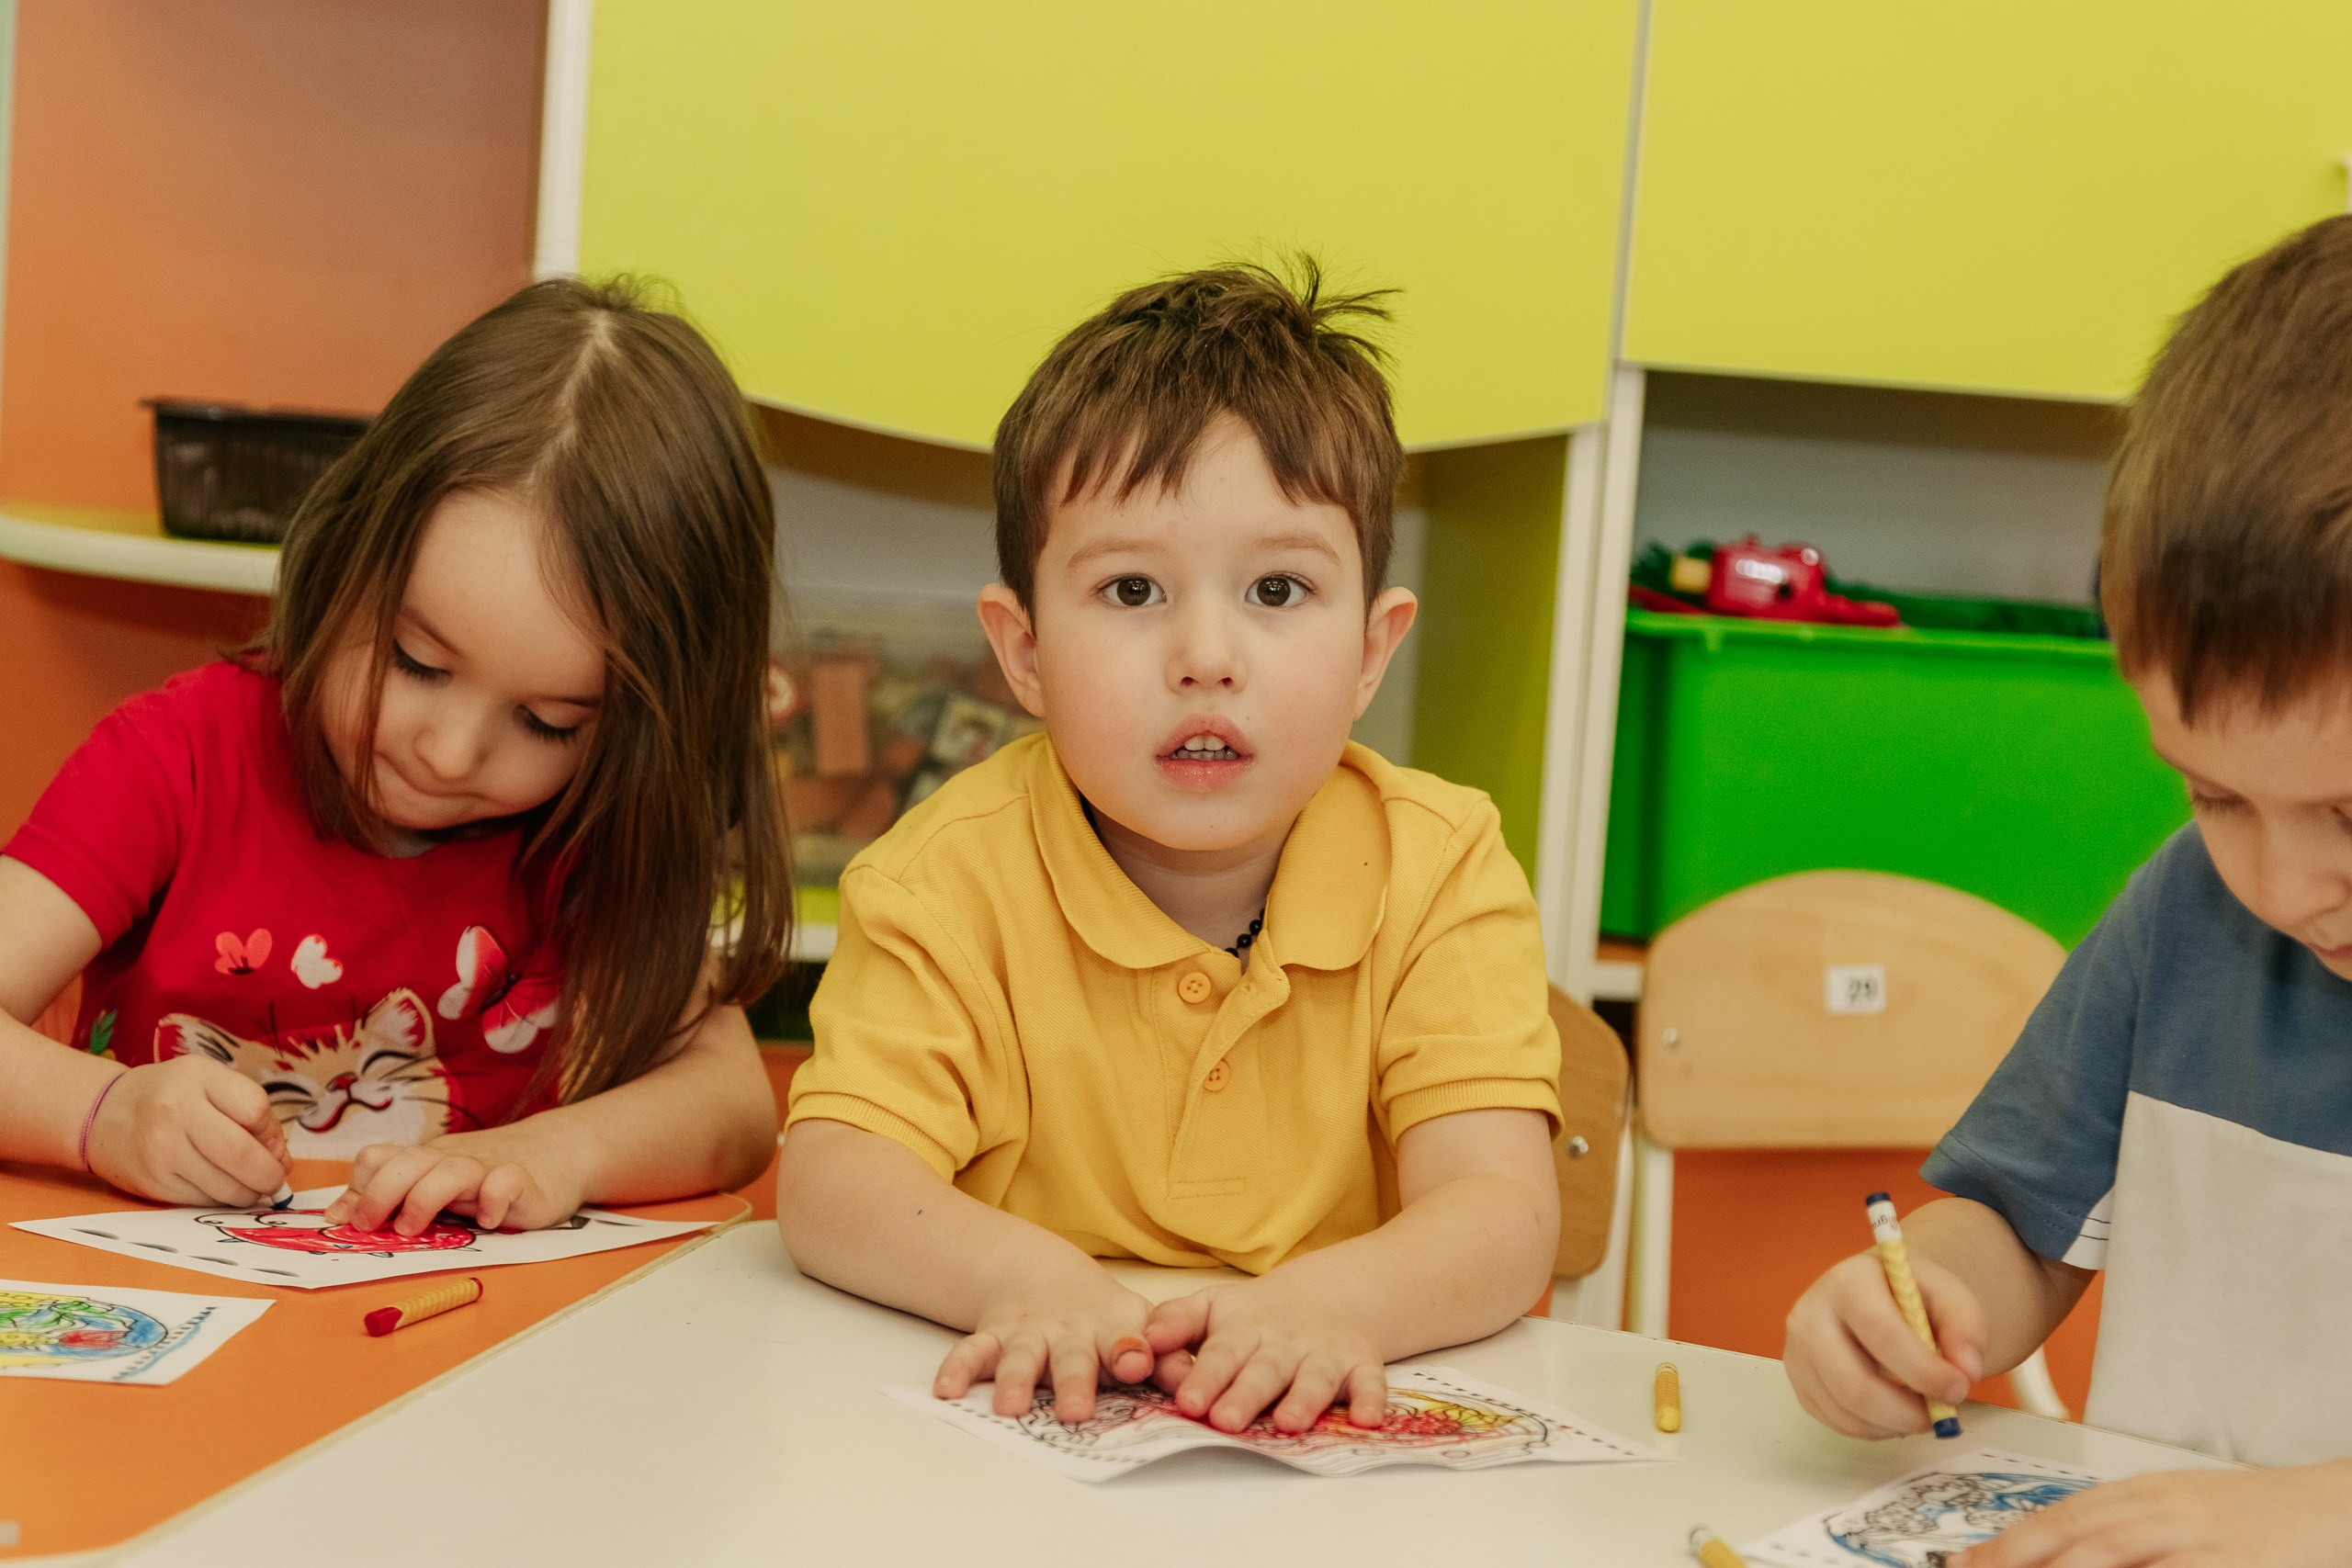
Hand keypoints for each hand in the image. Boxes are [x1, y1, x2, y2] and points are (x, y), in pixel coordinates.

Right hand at [85, 1057, 290, 1205]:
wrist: (104, 1114)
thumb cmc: (171, 1095)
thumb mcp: (210, 1081)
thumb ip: (251, 1111)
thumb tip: (281, 1160)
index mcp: (197, 1078)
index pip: (255, 1110)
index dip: (271, 1131)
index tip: (269, 1139)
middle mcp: (175, 1113)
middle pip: (242, 1154)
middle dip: (270, 1174)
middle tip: (275, 1178)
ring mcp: (162, 1152)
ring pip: (227, 1186)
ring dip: (250, 1192)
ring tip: (250, 1183)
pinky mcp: (154, 1184)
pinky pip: (204, 1201)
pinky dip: (223, 1199)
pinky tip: (221, 1186)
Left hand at [325, 1125, 586, 1234]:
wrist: (559, 1150)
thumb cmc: (489, 1174)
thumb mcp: (436, 1182)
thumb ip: (390, 1195)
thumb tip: (336, 1214)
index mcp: (426, 1161)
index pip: (378, 1158)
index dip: (358, 1188)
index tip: (350, 1222)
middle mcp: (451, 1159)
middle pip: (407, 1162)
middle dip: (380, 1194)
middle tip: (372, 1228)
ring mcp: (487, 1167)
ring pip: (450, 1170)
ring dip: (425, 1198)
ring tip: (417, 1229)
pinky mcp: (524, 1179)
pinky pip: (506, 1181)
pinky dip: (494, 1200)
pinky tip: (488, 1222)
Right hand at [933, 1263, 1163, 1423]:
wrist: (1046, 1279)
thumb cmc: (1104, 1321)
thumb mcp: (1142, 1330)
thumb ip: (1170, 1359)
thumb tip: (1199, 1386)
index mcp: (1110, 1330)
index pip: (1125, 1339)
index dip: (1130, 1351)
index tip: (1136, 1363)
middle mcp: (1067, 1331)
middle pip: (1071, 1357)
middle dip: (1073, 1383)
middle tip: (1075, 1412)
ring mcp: (1027, 1333)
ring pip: (1019, 1356)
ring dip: (1015, 1381)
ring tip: (1011, 1409)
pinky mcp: (993, 1336)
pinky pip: (971, 1350)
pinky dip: (958, 1368)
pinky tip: (946, 1390)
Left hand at [1145, 1274, 1387, 1433]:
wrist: (1323, 1298)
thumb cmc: (1253, 1317)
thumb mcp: (1212, 1308)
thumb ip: (1176, 1322)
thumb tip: (1143, 1341)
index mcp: (1245, 1330)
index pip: (1222, 1354)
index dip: (1206, 1378)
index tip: (1188, 1403)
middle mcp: (1285, 1344)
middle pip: (1265, 1370)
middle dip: (1246, 1395)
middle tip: (1225, 1421)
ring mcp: (1324, 1354)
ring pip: (1315, 1378)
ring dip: (1304, 1400)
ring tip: (1290, 1424)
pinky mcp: (1361, 1364)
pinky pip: (1372, 1382)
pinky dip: (1373, 1400)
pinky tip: (1368, 1421)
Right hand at [1783, 1247, 1984, 1438]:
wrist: (1876, 1294)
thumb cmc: (1912, 1296)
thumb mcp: (1949, 1296)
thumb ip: (1966, 1328)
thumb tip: (1965, 1371)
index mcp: (1848, 1281)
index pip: (1881, 1334)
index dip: (1923, 1370)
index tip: (1959, 1389)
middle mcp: (1810, 1314)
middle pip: (1853, 1385)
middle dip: (1906, 1413)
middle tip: (1940, 1416)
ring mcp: (1796, 1351)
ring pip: (1847, 1411)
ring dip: (1895, 1424)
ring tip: (1921, 1410)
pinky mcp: (1797, 1381)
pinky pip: (1837, 1422)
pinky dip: (1876, 1428)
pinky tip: (1894, 1409)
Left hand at [1953, 1461, 2351, 1566]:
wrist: (2330, 1504)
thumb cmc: (2251, 1517)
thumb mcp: (2177, 1513)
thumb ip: (2121, 1532)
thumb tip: (2057, 1555)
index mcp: (2140, 1494)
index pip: (2058, 1517)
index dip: (2007, 1542)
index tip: (1966, 1562)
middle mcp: (2159, 1509)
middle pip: (2071, 1536)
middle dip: (2014, 1559)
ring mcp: (2194, 1536)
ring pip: (2109, 1555)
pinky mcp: (2229, 1562)